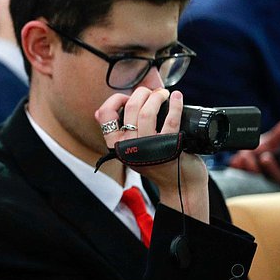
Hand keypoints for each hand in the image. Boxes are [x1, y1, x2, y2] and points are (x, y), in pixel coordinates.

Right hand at [95, 89, 209, 221]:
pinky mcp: (170, 147)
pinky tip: (178, 97)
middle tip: (151, 92)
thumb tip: (99, 113)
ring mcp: (149, 147)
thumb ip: (118, 133)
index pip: (105, 115)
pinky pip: (171, 120)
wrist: (181, 186)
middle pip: (130, 108)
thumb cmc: (157, 163)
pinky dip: (175, 105)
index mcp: (117, 146)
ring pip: (147, 112)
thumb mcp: (132, 150)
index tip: (127, 98)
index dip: (115, 100)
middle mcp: (130, 147)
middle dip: (141, 93)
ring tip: (163, 94)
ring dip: (157, 97)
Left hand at [229, 116, 279, 184]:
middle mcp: (272, 178)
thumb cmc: (259, 151)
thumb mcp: (268, 142)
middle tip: (265, 157)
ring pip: (258, 178)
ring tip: (245, 155)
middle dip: (271, 166)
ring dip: (252, 165)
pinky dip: (238, 168)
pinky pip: (241, 179)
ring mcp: (258, 182)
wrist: (239, 156)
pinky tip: (236, 161)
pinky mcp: (243, 184)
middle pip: (277, 176)